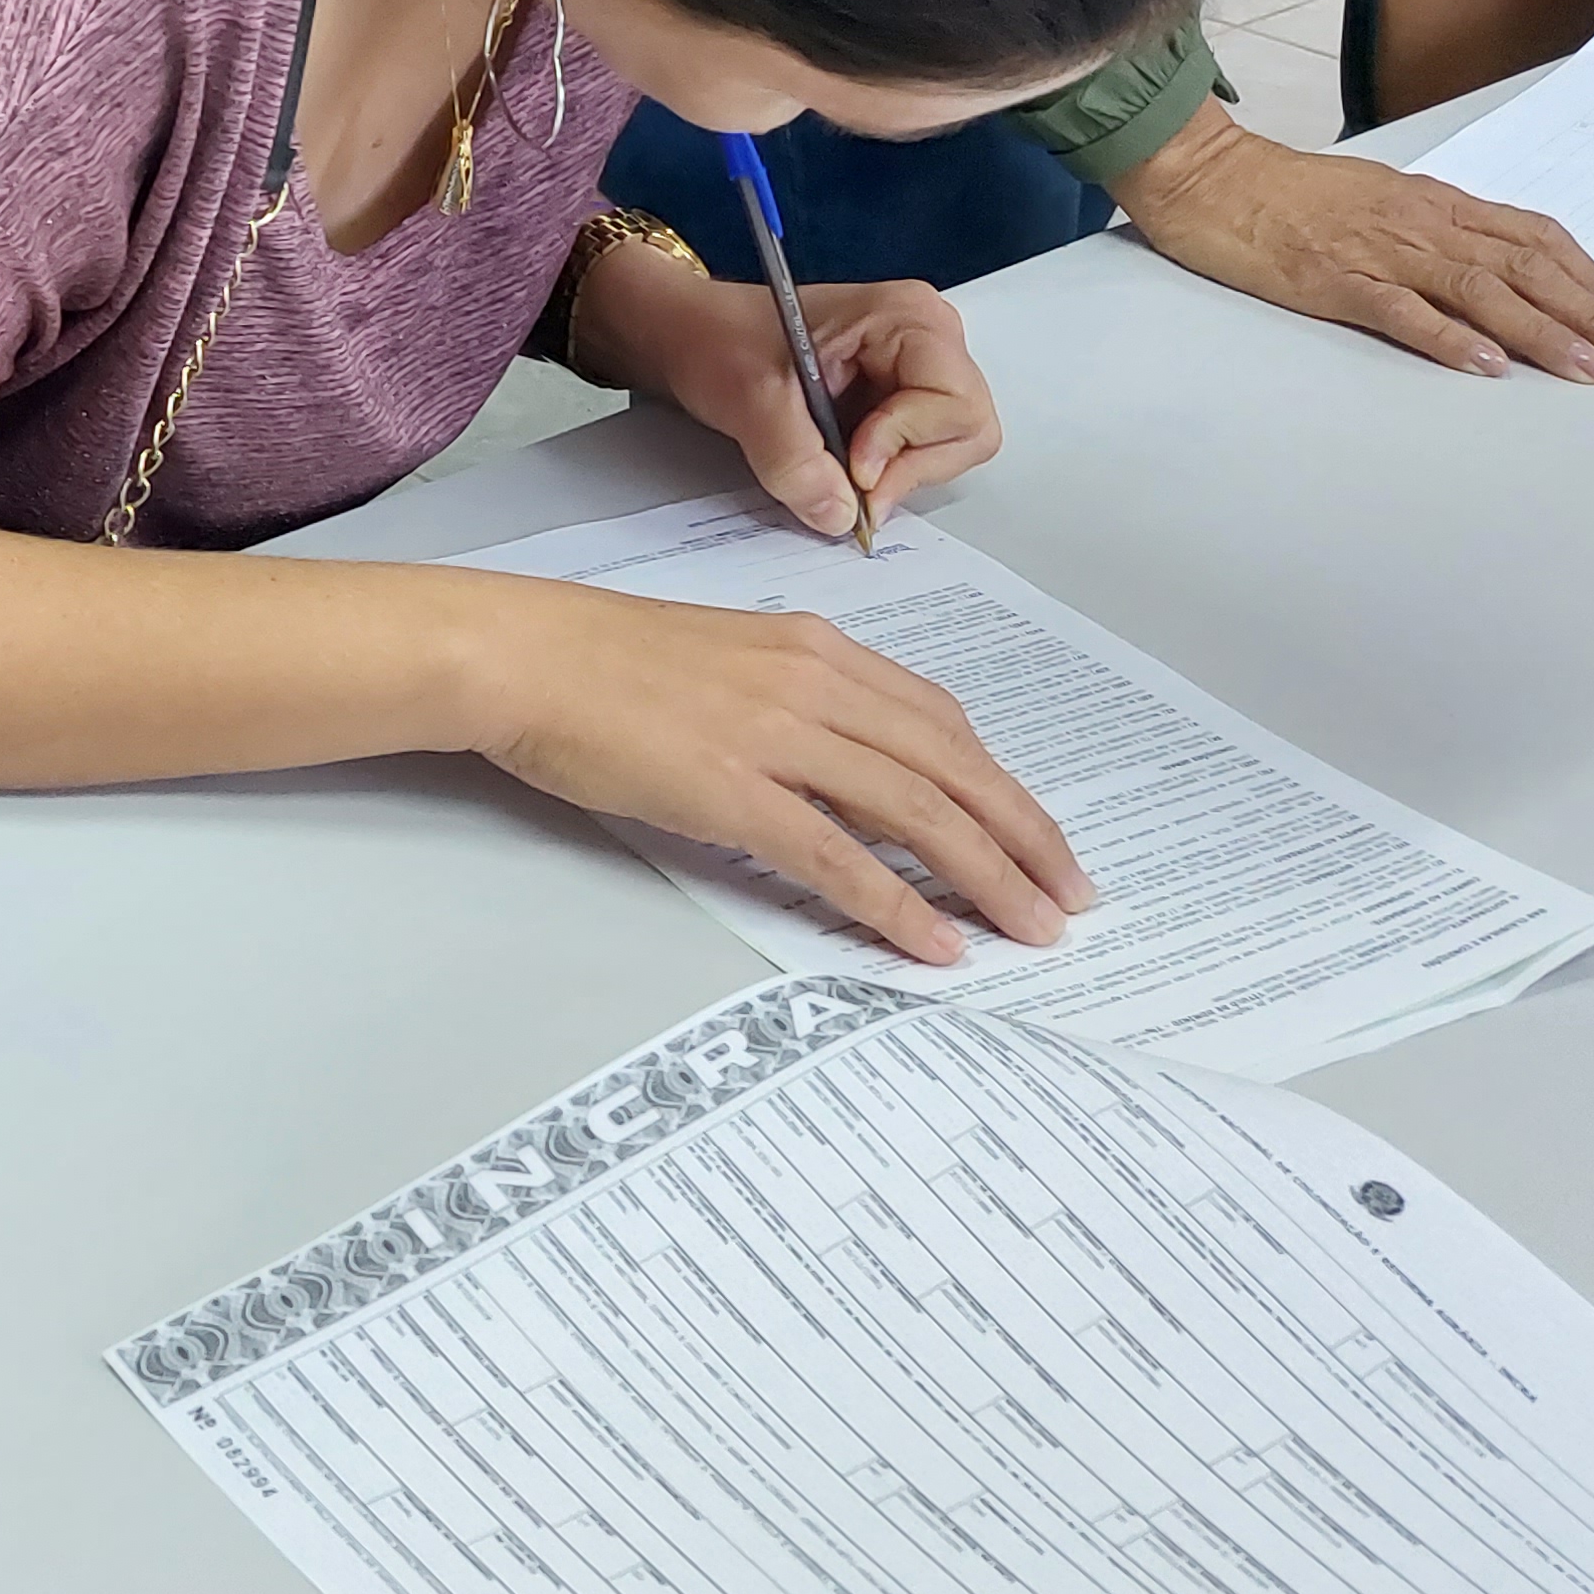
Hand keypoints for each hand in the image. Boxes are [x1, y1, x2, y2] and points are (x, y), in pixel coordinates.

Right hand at [457, 578, 1092, 964]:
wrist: (521, 654)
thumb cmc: (599, 660)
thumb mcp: (720, 661)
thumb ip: (789, 701)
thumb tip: (835, 763)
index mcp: (815, 651)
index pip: (941, 723)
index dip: (1002, 784)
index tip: (1038, 833)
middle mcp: (814, 685)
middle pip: (954, 768)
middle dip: (1026, 837)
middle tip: (1071, 895)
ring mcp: (777, 736)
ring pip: (918, 812)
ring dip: (989, 876)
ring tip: (1033, 928)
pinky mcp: (732, 790)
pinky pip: (839, 857)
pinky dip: (898, 903)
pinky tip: (935, 942)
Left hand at [625, 271, 1001, 538]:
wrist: (692, 337)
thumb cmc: (719, 339)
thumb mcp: (750, 400)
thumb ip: (795, 462)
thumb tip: (841, 516)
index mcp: (906, 318)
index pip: (956, 404)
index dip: (907, 444)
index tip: (854, 465)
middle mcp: (927, 339)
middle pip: (967, 430)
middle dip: (910, 467)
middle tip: (851, 481)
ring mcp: (917, 370)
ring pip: (949, 448)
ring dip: (897, 473)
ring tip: (838, 467)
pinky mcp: (899, 399)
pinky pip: (920, 453)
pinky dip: (886, 473)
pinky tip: (842, 465)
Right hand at [1108, 98, 1593, 382]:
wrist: (1209, 178)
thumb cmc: (1284, 192)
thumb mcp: (1373, 199)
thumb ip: (1427, 229)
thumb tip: (1482, 267)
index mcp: (1433, 203)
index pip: (1532, 237)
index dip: (1585, 277)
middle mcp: (1421, 224)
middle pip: (1525, 268)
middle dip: (1589, 315)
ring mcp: (1380, 252)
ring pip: (1483, 292)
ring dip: (1542, 334)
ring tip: (1587, 370)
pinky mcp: (1335, 281)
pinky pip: (1405, 313)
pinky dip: (1451, 341)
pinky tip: (1486, 367)